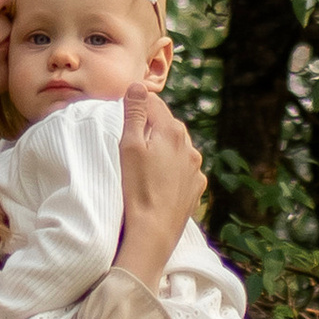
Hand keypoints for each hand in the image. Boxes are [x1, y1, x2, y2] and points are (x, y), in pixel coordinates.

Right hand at [114, 89, 204, 288]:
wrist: (154, 233)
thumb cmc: (136, 189)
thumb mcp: (128, 147)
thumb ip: (134, 113)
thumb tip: (137, 85)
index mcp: (171, 130)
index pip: (153, 102)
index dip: (136, 105)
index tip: (122, 115)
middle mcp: (189, 145)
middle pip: (167, 124)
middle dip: (150, 127)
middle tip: (129, 142)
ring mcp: (195, 168)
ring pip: (177, 147)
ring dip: (162, 149)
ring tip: (144, 165)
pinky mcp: (196, 187)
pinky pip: (183, 169)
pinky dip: (172, 169)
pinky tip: (158, 181)